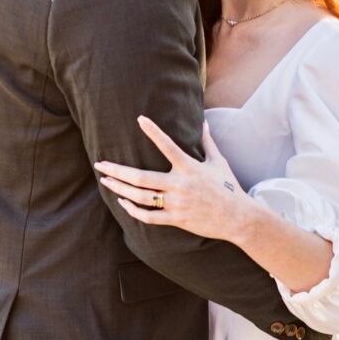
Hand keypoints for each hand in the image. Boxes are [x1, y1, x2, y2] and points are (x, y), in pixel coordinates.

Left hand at [94, 116, 249, 240]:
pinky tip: (123, 202)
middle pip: (141, 177)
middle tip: (100, 164)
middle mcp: (180, 184)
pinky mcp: (176, 219)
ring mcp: (176, 203)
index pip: (167, 145)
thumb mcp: (219, 162)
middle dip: (117, 171)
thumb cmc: (228, 187)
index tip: (140, 119)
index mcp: (189, 167)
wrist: (237, 217)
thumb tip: (204, 122)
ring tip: (105, 181)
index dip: (153, 131)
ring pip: (140, 197)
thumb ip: (208, 142)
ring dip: (120, 189)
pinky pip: (149, 217)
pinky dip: (133, 210)